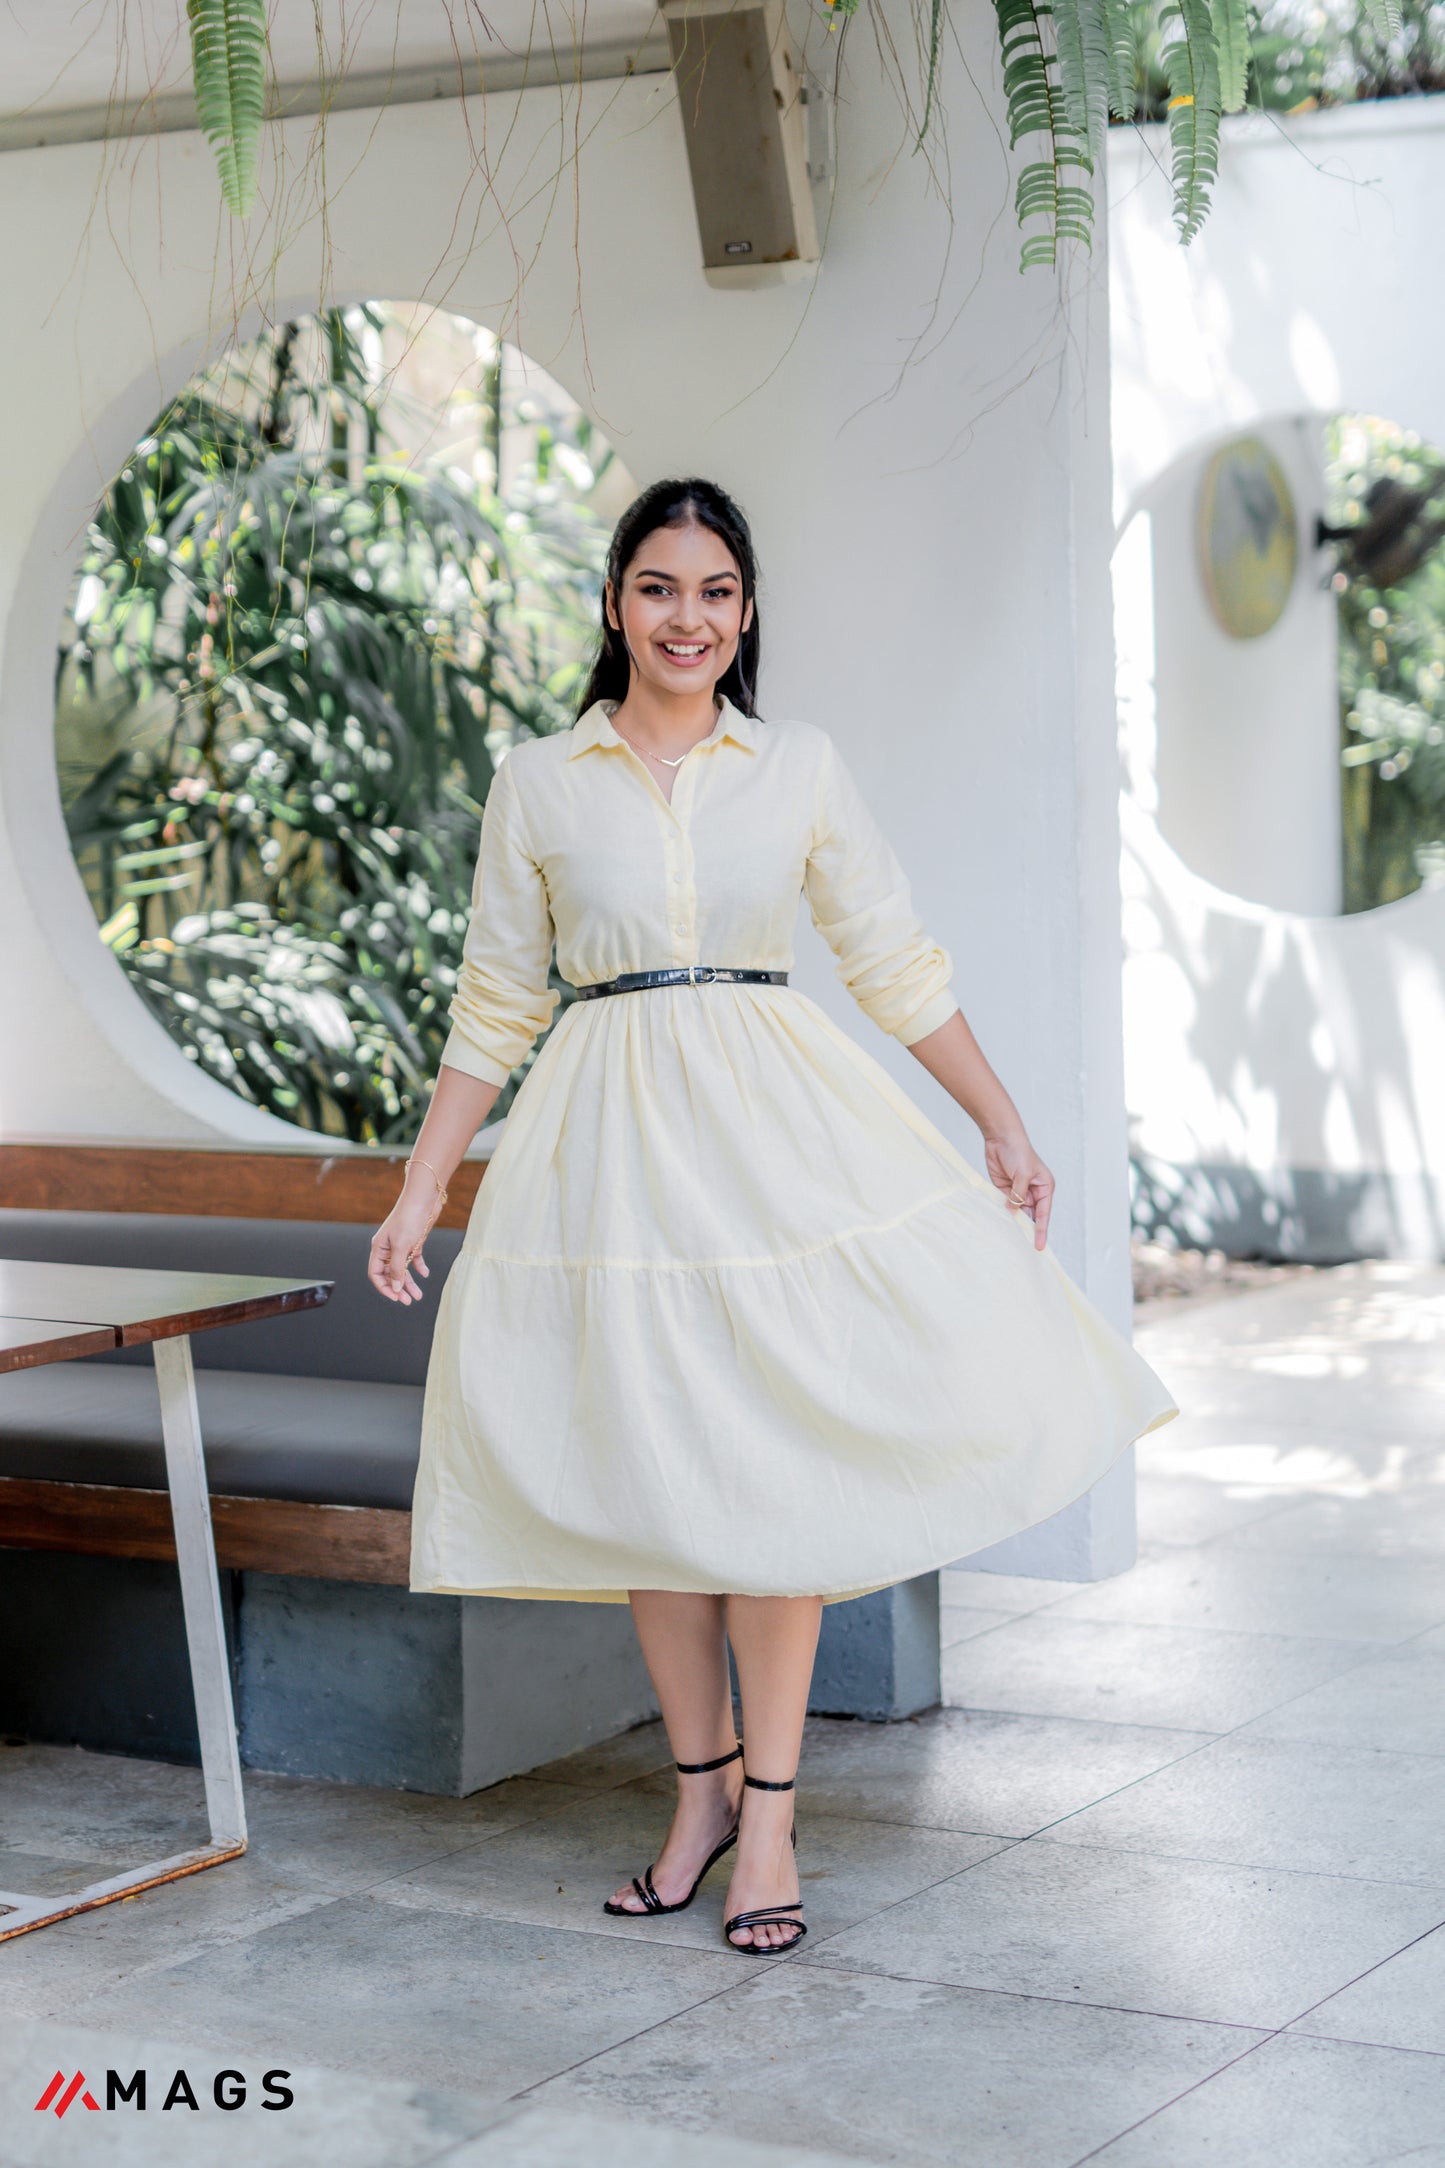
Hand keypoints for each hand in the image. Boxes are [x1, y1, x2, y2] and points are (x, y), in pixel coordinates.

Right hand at [368, 1192, 438, 1304]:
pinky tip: (425, 1274)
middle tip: (408, 1301)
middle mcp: (388, 1248)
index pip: (376, 1273)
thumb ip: (397, 1268)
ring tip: (418, 1296)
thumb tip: (395, 1287)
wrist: (424, 1199)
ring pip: (403, 1269)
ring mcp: (401, 1245)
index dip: (384, 1287)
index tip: (395, 1297)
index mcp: (379, 1248)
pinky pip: (414, 1259)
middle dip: (398, 1288)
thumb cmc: (410, 1219)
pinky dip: (419, 1267)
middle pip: (390, 1274)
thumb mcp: (402, 1246)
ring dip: (410, 1282)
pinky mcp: (414, 1242)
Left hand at [984, 1131, 1053, 1250]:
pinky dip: (1004, 1213)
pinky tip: (1002, 1225)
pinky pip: (1005, 1206)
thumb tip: (1013, 1211)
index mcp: (1044, 1187)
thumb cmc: (1018, 1151)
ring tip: (1013, 1240)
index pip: (1043, 1214)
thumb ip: (1018, 1193)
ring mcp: (1019, 1191)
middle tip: (1026, 1249)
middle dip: (1028, 1230)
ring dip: (1015, 1222)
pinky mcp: (1005, 1190)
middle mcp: (1033, 1192)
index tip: (1039, 1245)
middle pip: (1031, 1216)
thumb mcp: (1022, 1173)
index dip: (1041, 1230)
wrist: (1001, 1138)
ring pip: (1018, 1212)